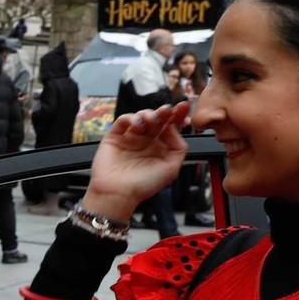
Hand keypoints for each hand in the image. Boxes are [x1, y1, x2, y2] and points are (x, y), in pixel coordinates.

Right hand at [81, 100, 189, 219]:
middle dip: (164, 112)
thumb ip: (179, 146)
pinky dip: (130, 118)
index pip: (171, 127)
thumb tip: (173, 128)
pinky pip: (123, 120)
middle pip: (158, 119)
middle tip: (167, 110)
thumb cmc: (144, 185)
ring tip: (150, 119)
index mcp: (161, 147)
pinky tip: (136, 125)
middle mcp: (147, 141)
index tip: (184, 106)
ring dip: (148, 114)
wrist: (119, 193)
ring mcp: (130, 138)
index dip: (178, 115)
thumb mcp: (171, 168)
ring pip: (141, 116)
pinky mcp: (114, 136)